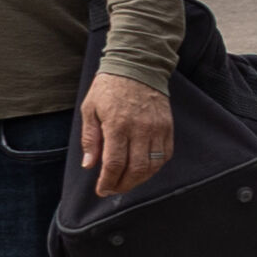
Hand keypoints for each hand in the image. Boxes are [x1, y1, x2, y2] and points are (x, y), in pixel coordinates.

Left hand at [76, 71, 174, 199]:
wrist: (138, 66)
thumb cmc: (109, 87)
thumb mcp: (89, 109)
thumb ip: (90, 138)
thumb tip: (89, 165)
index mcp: (117, 125)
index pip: (115, 164)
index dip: (108, 182)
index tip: (101, 190)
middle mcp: (140, 129)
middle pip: (136, 169)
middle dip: (123, 185)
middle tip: (113, 189)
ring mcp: (157, 127)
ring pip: (153, 165)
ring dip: (140, 179)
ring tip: (128, 181)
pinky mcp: (167, 125)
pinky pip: (165, 154)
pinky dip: (156, 166)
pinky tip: (144, 168)